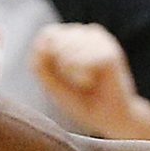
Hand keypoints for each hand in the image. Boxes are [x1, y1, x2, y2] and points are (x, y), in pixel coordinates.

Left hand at [29, 22, 144, 136]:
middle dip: (59, 67)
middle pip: (56, 42)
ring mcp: (101, 40)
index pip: (47, 34)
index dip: (46, 57)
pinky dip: (82, 77)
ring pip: (67, 50)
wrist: (105, 118)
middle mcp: (87, 32)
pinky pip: (82, 61)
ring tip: (85, 81)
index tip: (59, 74)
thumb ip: (39, 63)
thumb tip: (41, 45)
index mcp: (72, 36)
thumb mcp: (50, 82)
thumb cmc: (78, 99)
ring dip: (71, 74)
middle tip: (75, 80)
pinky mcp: (110, 52)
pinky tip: (93, 81)